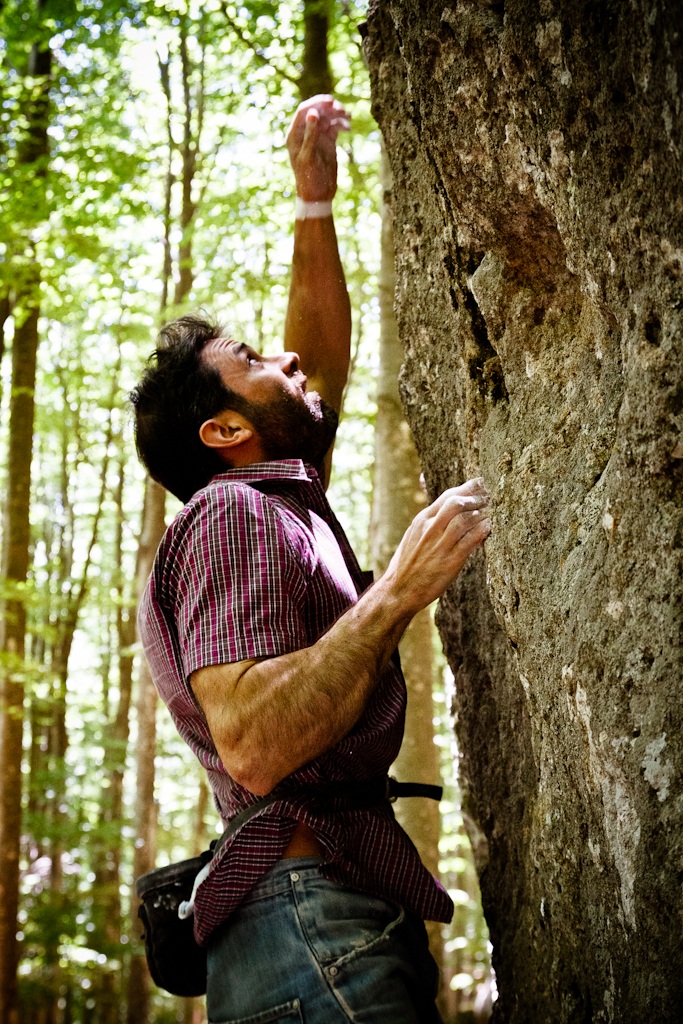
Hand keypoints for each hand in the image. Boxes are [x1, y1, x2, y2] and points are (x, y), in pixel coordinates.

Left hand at [286, 94, 350, 202]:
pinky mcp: (328, 141)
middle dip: (329, 108)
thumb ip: (310, 135)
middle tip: (342, 109)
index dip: (316, 103)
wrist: (318, 194)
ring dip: (337, 114)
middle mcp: (305, 132)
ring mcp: (317, 136)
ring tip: (348, 116)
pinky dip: (341, 124)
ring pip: (327, 117)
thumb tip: (313, 113)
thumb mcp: (308, 156)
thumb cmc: (308, 178)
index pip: (304, 111)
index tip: (331, 101)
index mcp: (295, 134)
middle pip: (317, 111)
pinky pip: (335, 127)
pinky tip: (348, 127)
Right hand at [385, 478, 490, 615]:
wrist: (399, 590)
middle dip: (476, 498)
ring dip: (482, 514)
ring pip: (465, 520)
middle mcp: (429, 529)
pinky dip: (482, 531)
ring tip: (492, 513)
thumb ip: (430, 522)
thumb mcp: (413, 536)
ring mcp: (439, 545)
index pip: (447, 496)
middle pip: (456, 503)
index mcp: (421, 521)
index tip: (480, 484)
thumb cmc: (407, 564)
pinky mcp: (450, 561)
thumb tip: (450, 511)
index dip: (467, 488)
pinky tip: (489, 528)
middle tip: (489, 498)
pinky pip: (470, 540)